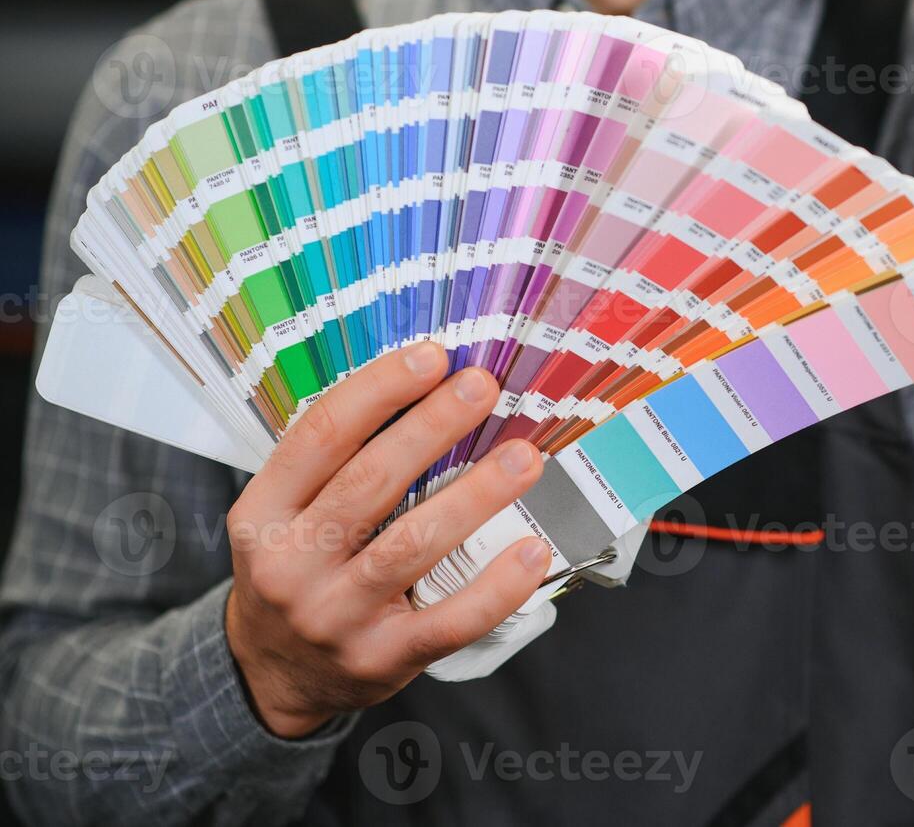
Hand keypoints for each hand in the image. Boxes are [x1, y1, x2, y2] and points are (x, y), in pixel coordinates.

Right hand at [223, 343, 549, 737]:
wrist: (270, 675)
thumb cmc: (297, 572)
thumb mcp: (283, 515)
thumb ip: (336, 465)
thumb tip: (427, 390)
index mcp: (263, 514)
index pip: (320, 435)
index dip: (379, 389)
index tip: (433, 357)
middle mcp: (290, 564)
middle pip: (370, 481)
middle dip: (433, 426)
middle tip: (484, 388)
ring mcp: (335, 617)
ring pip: (413, 545)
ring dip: (476, 495)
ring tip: (524, 458)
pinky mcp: (381, 659)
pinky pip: (448, 621)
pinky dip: (496, 587)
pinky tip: (532, 550)